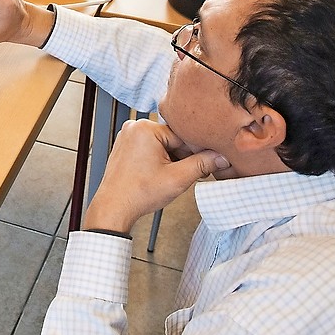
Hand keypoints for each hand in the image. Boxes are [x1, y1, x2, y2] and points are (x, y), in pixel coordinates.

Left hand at [82, 120, 228, 233]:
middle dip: (183, 157)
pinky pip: (151, 148)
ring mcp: (128, 136)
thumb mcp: (177, 179)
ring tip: (171, 177)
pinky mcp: (126, 146)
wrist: (114, 207)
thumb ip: (202, 164)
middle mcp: (134, 126)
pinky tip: (161, 175)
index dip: (197, 152)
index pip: (183, 135)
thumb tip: (220, 157)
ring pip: (163, 144)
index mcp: (145, 128)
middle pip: (173, 139)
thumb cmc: (138, 193)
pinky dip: (160, 159)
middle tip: (190, 174)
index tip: (208, 163)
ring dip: (172, 159)